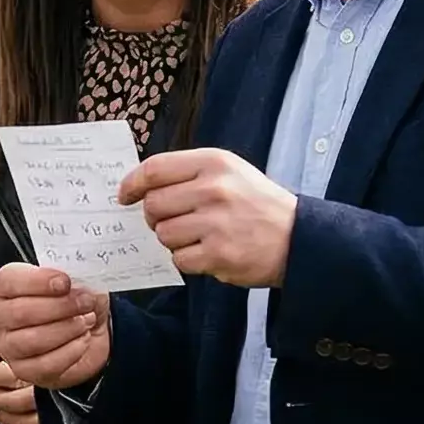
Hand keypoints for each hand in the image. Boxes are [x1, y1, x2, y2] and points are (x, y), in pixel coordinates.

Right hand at [0, 264, 109, 388]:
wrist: (87, 336)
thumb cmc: (74, 304)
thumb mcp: (79, 284)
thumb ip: (78, 279)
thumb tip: (82, 287)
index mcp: (6, 287)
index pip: (8, 280)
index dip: (37, 281)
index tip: (65, 282)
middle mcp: (0, 316)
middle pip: (19, 312)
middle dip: (59, 307)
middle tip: (85, 302)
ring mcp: (8, 346)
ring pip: (30, 340)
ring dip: (65, 329)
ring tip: (86, 322)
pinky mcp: (23, 370)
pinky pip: (45, 364)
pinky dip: (70, 351)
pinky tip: (83, 340)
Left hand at [121, 148, 296, 286]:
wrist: (299, 238)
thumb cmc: (257, 204)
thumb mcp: (230, 173)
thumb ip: (188, 174)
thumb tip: (141, 187)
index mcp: (214, 163)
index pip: (155, 169)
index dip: (132, 183)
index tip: (124, 195)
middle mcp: (214, 189)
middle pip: (153, 205)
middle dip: (156, 218)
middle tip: (174, 221)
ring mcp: (216, 223)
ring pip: (164, 234)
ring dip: (174, 240)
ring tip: (199, 237)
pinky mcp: (219, 254)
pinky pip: (179, 259)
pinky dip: (189, 260)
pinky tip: (209, 252)